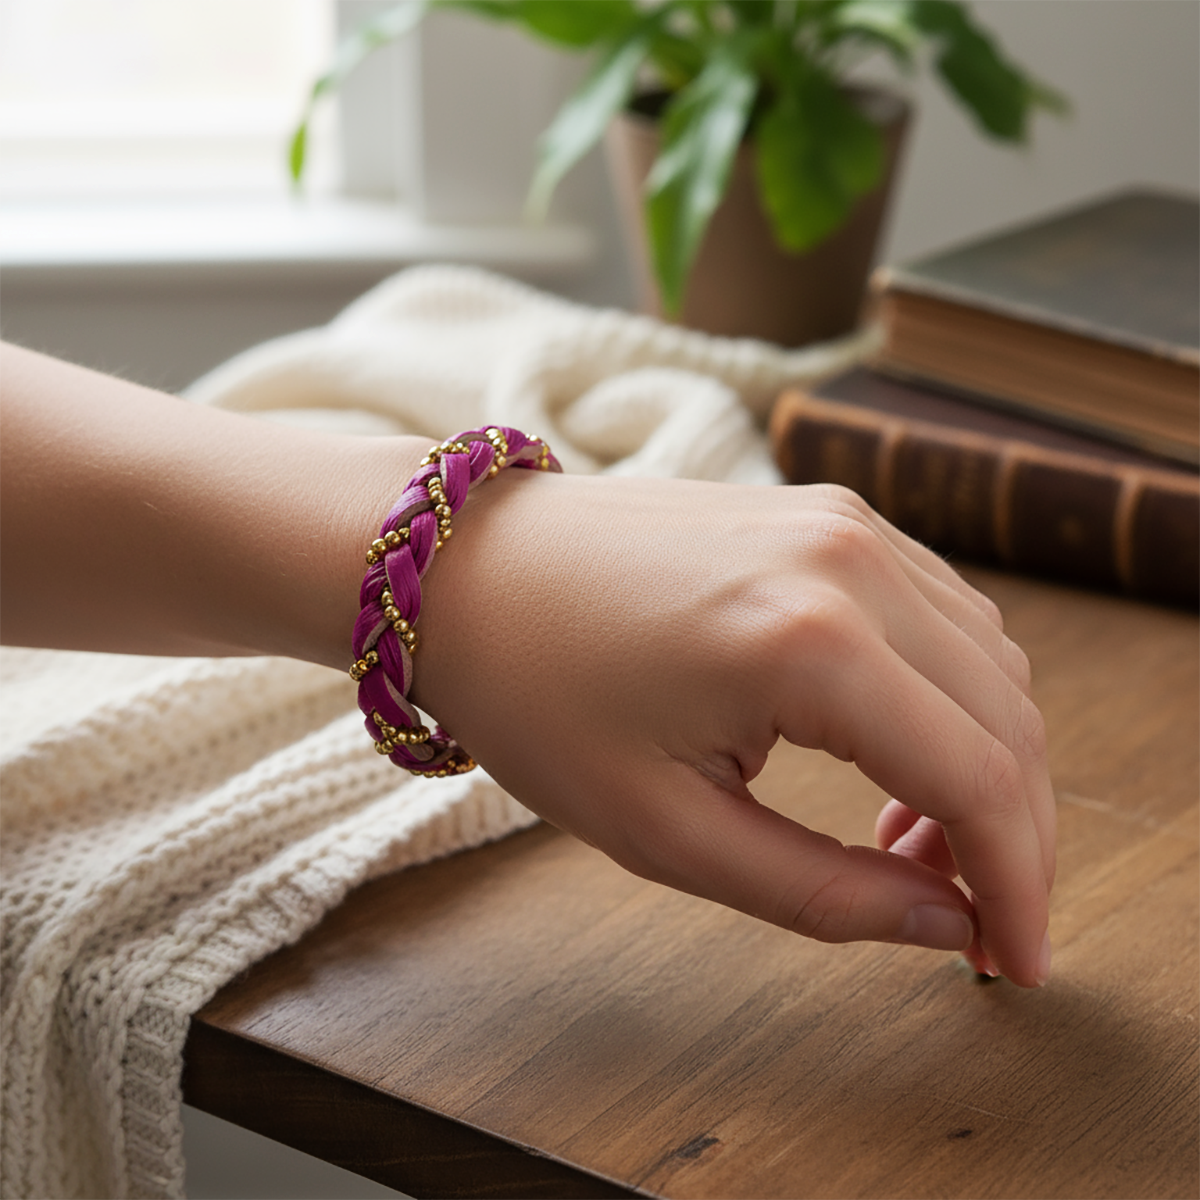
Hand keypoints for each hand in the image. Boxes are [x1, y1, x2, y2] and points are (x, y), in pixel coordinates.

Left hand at [413, 473, 1055, 987]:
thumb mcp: (666, 829)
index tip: (1018, 966)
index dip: (1021, 887)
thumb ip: (821, 892)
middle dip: (1014, 834)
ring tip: (911, 845)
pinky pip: (940, 612)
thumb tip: (945, 924)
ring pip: (989, 661)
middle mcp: (851, 561)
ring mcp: (844, 522)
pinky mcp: (828, 514)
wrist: (469, 570)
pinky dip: (947, 695)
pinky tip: (891, 753)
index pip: (979, 779)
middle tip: (972, 920)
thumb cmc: (537, 695)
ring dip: (983, 762)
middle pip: (1008, 718)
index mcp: (810, 641)